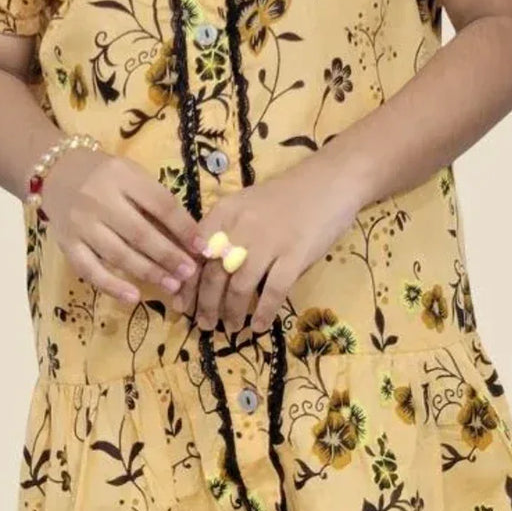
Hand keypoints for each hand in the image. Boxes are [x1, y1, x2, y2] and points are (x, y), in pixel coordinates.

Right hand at [42, 144, 207, 305]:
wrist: (55, 171)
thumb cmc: (103, 174)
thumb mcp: (130, 174)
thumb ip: (154, 199)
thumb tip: (188, 235)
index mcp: (122, 176)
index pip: (160, 204)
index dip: (183, 227)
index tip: (202, 247)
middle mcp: (99, 199)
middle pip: (140, 233)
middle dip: (168, 255)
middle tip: (190, 273)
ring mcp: (81, 223)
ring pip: (118, 254)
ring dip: (148, 272)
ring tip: (172, 285)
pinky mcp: (66, 243)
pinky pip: (89, 269)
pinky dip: (111, 286)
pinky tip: (133, 297)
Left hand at [170, 151, 363, 334]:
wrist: (329, 182)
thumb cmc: (285, 196)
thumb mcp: (246, 205)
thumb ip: (225, 230)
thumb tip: (202, 269)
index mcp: (226, 211)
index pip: (196, 253)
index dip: (187, 283)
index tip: (182, 305)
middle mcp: (242, 225)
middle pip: (214, 273)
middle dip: (206, 305)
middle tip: (204, 324)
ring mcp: (270, 241)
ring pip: (240, 287)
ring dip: (231, 313)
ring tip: (230, 328)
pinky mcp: (295, 254)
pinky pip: (274, 291)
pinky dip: (263, 312)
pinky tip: (259, 326)